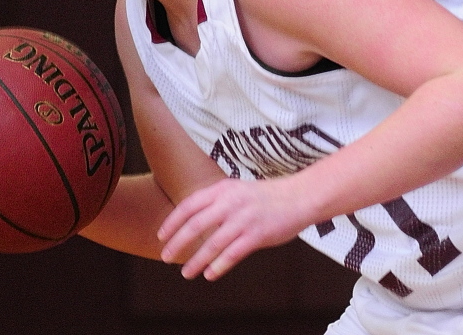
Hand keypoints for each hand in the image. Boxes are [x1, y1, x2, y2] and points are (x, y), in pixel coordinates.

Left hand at [158, 176, 308, 280]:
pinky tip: (210, 274)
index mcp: (224, 189)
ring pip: (212, 244)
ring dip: (195, 261)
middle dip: (177, 243)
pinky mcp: (257, 235)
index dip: (172, 221)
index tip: (162, 236)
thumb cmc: (268, 196)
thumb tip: (194, 221)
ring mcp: (244, 219)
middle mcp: (231, 202)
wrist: (300, 196)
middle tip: (165, 257)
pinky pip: (232, 254)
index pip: (189, 205)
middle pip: (195, 225)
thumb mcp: (239, 190)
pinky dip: (218, 266)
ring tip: (186, 273)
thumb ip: (219, 202)